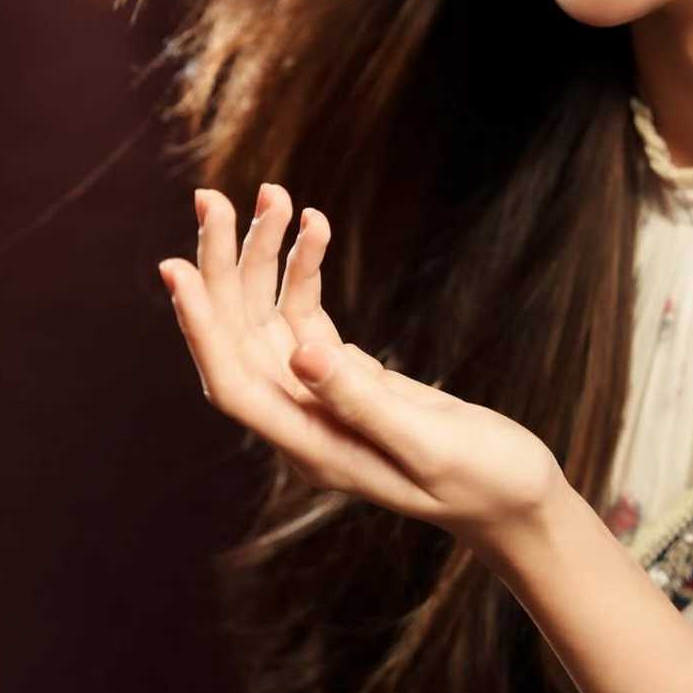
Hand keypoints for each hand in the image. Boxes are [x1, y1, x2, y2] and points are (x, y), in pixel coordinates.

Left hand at [158, 182, 565, 553]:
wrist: (518, 498)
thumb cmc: (484, 481)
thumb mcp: (429, 444)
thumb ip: (362, 401)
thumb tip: (301, 353)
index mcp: (312, 447)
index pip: (231, 383)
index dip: (197, 327)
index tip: (174, 267)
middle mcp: (302, 420)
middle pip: (236, 339)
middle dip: (221, 268)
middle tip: (212, 198)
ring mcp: (318, 394)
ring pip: (266, 317)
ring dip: (263, 256)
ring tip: (272, 194)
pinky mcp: (343, 373)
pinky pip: (304, 312)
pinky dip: (305, 267)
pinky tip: (315, 223)